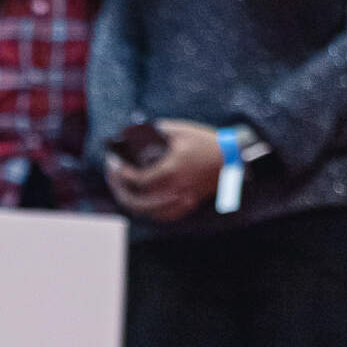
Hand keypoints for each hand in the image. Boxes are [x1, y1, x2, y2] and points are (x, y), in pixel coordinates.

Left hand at [105, 119, 221, 222]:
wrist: (233, 158)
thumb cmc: (208, 143)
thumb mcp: (181, 131)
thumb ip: (157, 130)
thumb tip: (137, 130)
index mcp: (169, 171)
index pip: (136, 180)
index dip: (120, 173)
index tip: (114, 163)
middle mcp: (173, 189)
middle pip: (137, 202)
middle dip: (120, 190)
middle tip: (113, 177)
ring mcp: (181, 200)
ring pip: (148, 212)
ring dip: (132, 202)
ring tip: (123, 189)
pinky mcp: (188, 204)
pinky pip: (164, 216)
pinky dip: (150, 211)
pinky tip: (143, 202)